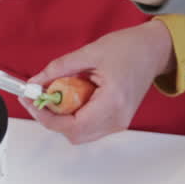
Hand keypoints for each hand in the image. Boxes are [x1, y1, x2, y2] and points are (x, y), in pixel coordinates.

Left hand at [21, 19, 176, 144]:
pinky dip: (75, 117)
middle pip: (75, 134)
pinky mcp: (118, 121)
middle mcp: (118, 118)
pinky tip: (72, 98)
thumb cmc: (129, 48)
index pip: (73, 125)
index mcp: (113, 101)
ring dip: (63, 118)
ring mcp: (119, 122)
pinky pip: (89, 128)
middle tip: (40, 97)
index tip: (32, 102)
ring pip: (81, 134)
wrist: (152, 51)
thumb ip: (59, 68)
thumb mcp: (89, 52)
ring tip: (57, 95)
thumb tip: (36, 82)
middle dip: (52, 118)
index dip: (47, 117)